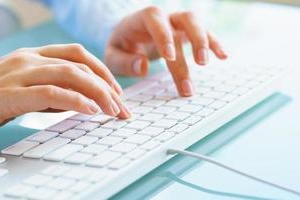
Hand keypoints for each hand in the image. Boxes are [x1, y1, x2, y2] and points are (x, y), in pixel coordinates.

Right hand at [0, 44, 129, 142]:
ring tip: (113, 111)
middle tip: (122, 107)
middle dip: (107, 85)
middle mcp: (28, 59)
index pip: (77, 54)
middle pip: (79, 64)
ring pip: (70, 75)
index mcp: (32, 55)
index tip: (116, 92)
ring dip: (98, 93)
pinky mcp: (10, 94)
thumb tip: (80, 102)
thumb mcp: (23, 91)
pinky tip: (91, 111)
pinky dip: (76, 101)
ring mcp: (19, 74)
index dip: (101, 71)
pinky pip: (52, 93)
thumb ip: (50, 93)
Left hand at [105, 6, 226, 95]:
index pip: (155, 20)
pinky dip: (214, 43)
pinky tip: (223, 56)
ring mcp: (176, 24)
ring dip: (205, 42)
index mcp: (141, 19)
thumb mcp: (113, 55)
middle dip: (194, 40)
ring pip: (196, 24)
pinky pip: (204, 33)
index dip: (164, 36)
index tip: (170, 57)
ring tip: (206, 63)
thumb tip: (143, 67)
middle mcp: (163, 18)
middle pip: (183, 19)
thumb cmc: (120, 45)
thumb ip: (124, 62)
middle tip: (200, 64)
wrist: (128, 36)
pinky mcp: (185, 33)